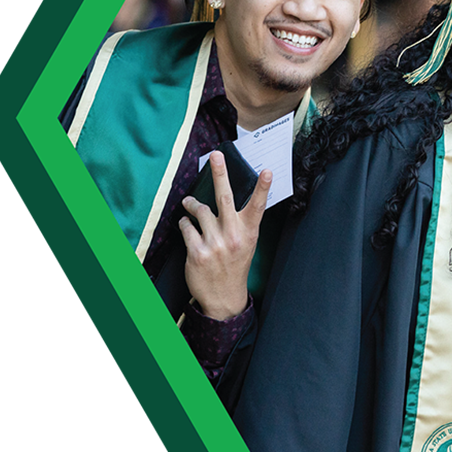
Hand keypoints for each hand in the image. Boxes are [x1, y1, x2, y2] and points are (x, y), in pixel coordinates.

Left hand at [179, 150, 271, 320]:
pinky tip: (186, 224)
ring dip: (192, 204)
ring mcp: (215, 244)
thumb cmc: (235, 264)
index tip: (268, 171)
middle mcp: (233, 235)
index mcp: (248, 232)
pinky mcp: (197, 252)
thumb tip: (226, 198)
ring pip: (199, 211)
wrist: (224, 296)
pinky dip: (184, 223)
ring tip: (189, 203)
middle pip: (225, 198)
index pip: (258, 206)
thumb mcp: (246, 243)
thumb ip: (240, 222)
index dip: (263, 188)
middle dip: (220, 173)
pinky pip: (186, 227)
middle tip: (216, 155)